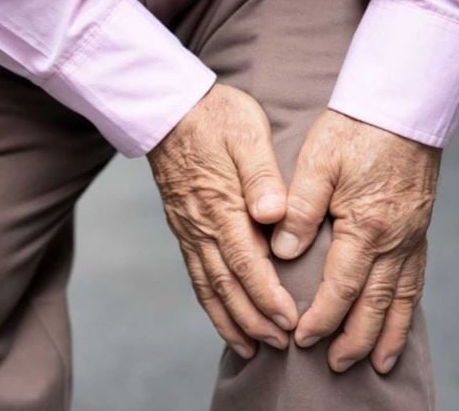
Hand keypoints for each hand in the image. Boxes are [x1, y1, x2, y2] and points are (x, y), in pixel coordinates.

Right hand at [148, 84, 298, 357]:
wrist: (169, 110)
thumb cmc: (215, 117)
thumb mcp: (246, 133)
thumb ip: (262, 176)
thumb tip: (273, 214)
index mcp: (220, 205)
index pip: (246, 262)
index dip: (267, 296)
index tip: (289, 321)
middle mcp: (201, 226)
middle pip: (227, 284)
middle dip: (254, 319)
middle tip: (280, 345)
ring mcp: (188, 230)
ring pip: (208, 286)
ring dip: (231, 320)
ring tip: (252, 348)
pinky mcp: (183, 229)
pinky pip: (195, 275)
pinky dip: (210, 303)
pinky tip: (223, 318)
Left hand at [271, 109, 440, 372]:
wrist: (400, 106)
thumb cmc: (354, 130)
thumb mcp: (317, 162)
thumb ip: (298, 209)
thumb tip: (282, 252)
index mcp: (366, 226)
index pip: (341, 287)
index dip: (322, 318)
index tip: (302, 338)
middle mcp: (395, 239)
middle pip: (374, 303)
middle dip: (354, 338)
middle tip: (336, 364)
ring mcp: (412, 236)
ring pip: (401, 298)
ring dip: (386, 333)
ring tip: (376, 362)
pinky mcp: (418, 229)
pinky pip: (416, 279)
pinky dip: (407, 307)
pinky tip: (398, 319)